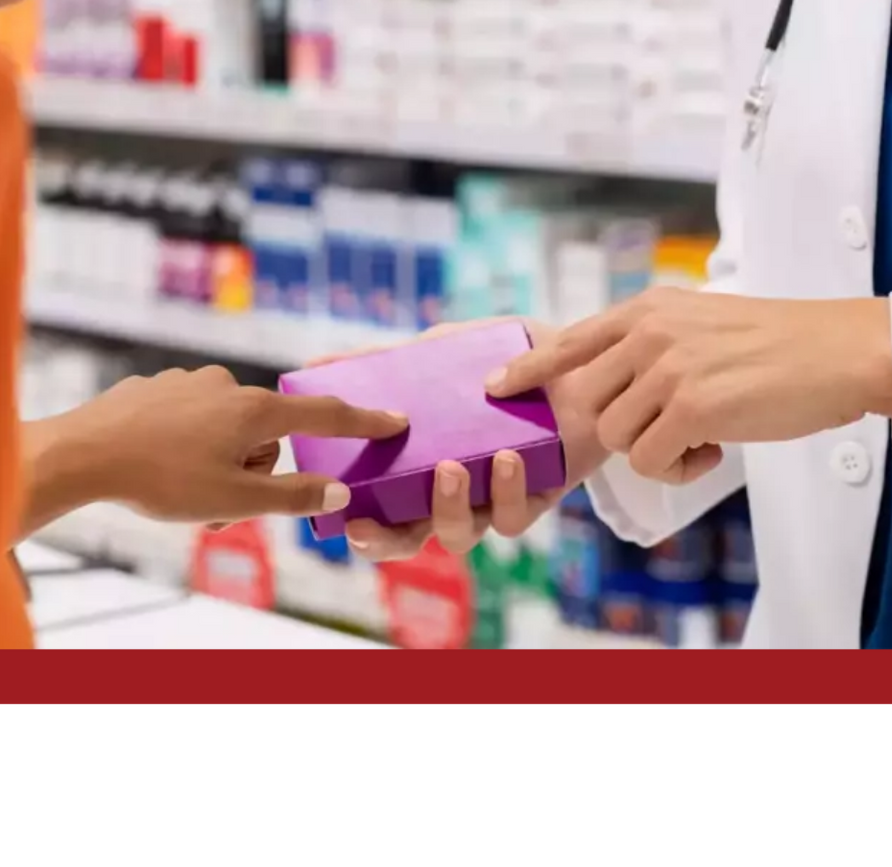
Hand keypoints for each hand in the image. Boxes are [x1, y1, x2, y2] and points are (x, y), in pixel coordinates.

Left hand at [40, 366, 406, 526]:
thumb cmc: (161, 480)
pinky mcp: (158, 387)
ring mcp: (191, 382)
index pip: (323, 415)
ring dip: (217, 464)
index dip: (362, 420)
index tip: (395, 418)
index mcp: (254, 410)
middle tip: (219, 506)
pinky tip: (156, 466)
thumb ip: (291, 496)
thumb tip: (339, 492)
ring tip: (181, 493)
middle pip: (266, 436)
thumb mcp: (234, 500)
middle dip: (252, 472)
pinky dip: (186, 447)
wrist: (84, 452)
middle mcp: (228, 385)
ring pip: (225, 431)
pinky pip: (190, 421)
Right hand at [307, 322, 608, 563]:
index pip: (382, 511)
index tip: (343, 519)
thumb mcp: (443, 349)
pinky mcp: (537, 497)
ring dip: (447, 507)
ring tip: (451, 467)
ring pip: (460, 534)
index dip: (363, 527)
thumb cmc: (505, 357)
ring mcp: (493, 498)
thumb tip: (314, 364)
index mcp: (422, 464)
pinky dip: (507, 491)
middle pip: (410, 538)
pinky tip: (507, 458)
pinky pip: (515, 516)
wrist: (577, 355)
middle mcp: (454, 492)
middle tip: (369, 524)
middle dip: (386, 540)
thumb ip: (387, 359)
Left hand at [486, 290, 891, 484]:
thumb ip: (652, 341)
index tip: (495, 386)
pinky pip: (652, 461)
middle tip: (675, 428)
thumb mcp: (699, 322)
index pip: (571, 339)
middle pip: (592, 403)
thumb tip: (611, 382)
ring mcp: (667, 367)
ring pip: (618, 436)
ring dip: (656, 451)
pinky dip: (681, 469)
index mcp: (649, 308)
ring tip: (702, 435)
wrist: (835, 352)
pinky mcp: (691, 406)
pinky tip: (715, 449)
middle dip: (624, 428)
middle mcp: (649, 332)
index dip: (530, 367)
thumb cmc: (777, 344)